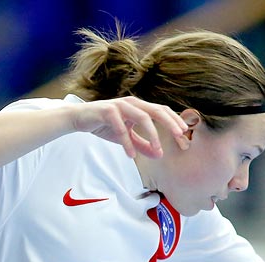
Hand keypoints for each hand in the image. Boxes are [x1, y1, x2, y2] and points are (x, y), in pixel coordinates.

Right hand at [70, 96, 190, 158]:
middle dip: (170, 124)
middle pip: (157, 111)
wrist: (80, 119)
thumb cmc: (104, 125)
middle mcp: (133, 103)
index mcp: (139, 107)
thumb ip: (142, 145)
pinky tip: (131, 156)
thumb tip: (159, 155)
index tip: (184, 136)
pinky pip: (121, 127)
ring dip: (152, 135)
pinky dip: (127, 142)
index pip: (162, 112)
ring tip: (158, 150)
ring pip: (142, 117)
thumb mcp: (127, 137)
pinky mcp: (107, 111)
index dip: (174, 122)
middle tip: (180, 137)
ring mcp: (120, 105)